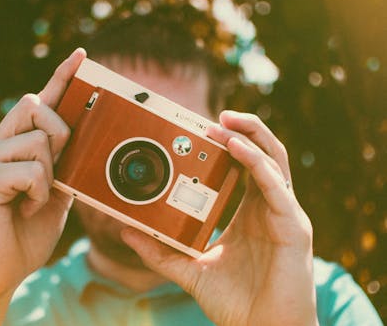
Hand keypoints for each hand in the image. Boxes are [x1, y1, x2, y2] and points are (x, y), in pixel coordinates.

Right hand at [0, 48, 85, 300]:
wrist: (3, 269)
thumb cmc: (29, 230)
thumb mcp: (56, 191)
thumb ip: (65, 163)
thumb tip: (84, 137)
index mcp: (13, 144)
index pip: (39, 101)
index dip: (61, 77)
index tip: (82, 56)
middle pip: (34, 104)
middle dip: (59, 132)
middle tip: (58, 166)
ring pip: (37, 140)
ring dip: (49, 173)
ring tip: (35, 198)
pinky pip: (31, 169)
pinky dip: (40, 192)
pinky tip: (26, 208)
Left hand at [122, 110, 317, 325]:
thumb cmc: (236, 303)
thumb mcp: (191, 270)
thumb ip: (160, 252)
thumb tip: (127, 232)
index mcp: (250, 213)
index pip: (244, 167)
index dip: (228, 145)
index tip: (201, 130)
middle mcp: (269, 208)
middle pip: (264, 155)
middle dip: (243, 130)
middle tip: (214, 116)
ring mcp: (284, 215)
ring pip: (274, 161)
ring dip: (250, 137)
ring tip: (223, 121)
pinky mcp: (293, 227)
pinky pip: (276, 186)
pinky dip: (257, 163)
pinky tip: (236, 148)